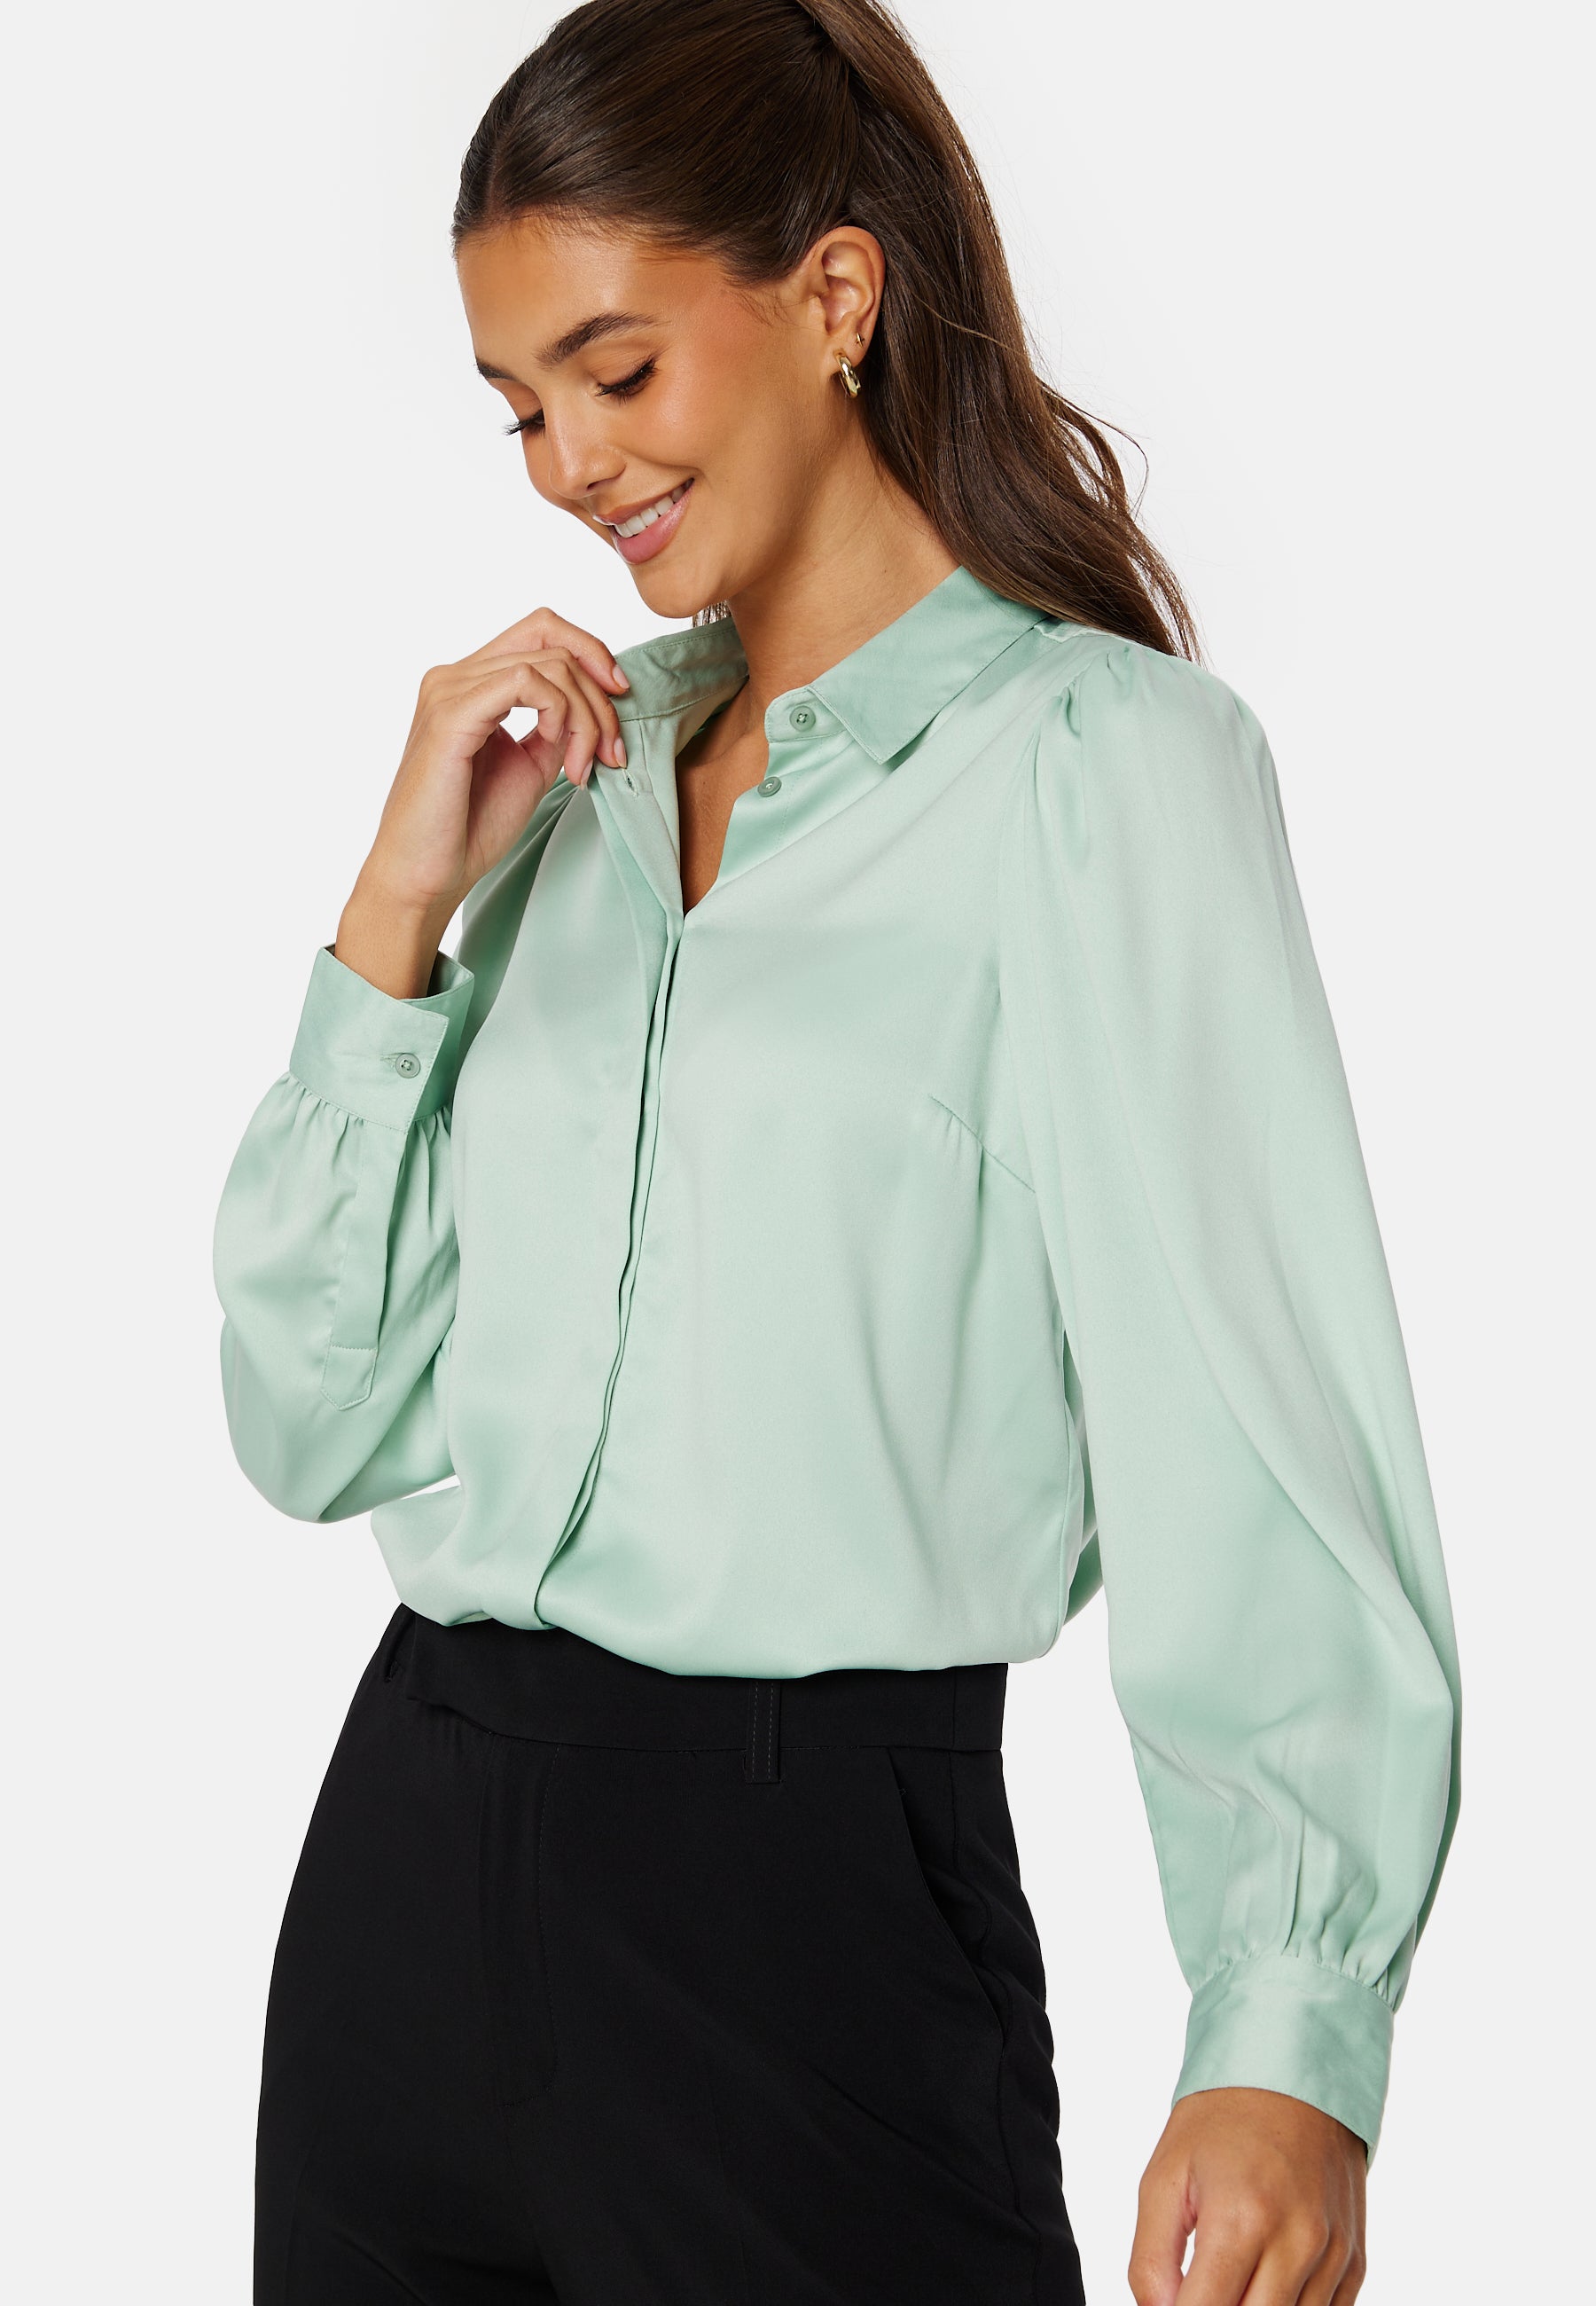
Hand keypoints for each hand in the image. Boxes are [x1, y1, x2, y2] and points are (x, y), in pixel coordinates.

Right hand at [336, 607, 629, 995]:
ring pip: (549, 664)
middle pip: (550, 636)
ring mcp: (449, 690)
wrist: (427, 875)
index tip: (621, 699)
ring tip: (584, 768)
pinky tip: (564, 762)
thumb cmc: (468, 829)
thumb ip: (556, 726)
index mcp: (470, 683)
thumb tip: (593, 703)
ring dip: (586, 716)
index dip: (591, 653)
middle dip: (598, 691)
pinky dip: (562, 717)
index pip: (540, 631)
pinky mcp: (451, 713)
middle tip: (613, 751)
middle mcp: (454, 676)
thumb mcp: (531, 765)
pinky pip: (527, 683)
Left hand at [1129, 2088, 1366, 2305]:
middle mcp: (1297, 2243)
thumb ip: (1151, 2261)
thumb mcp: (1163, 2178)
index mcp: (1241, 2220)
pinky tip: (1266, 2281)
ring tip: (1232, 2277)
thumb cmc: (1222, 2121)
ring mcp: (1333, 2256)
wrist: (1293, 2073)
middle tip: (1202, 2285)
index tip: (1172, 2300)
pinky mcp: (1354, 2261)